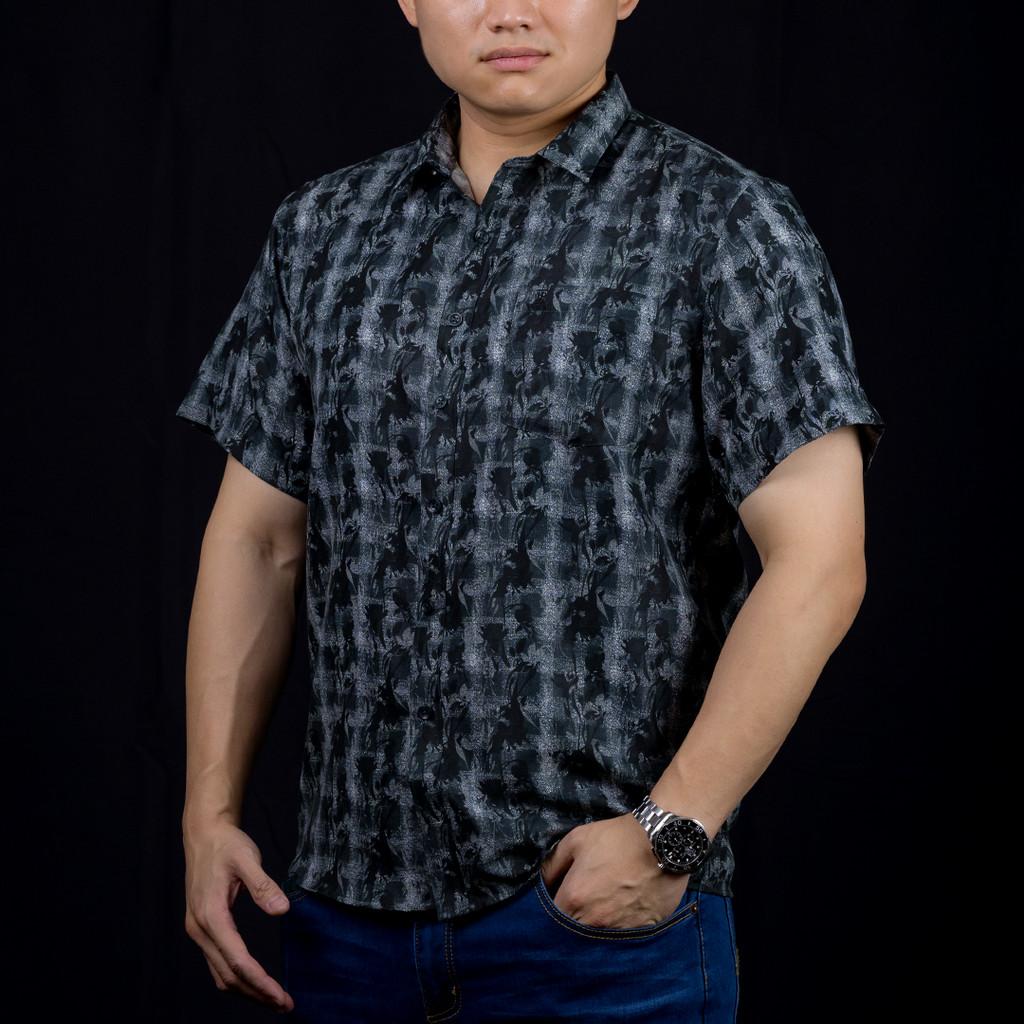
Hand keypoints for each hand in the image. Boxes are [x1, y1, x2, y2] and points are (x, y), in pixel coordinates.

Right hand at [183, 817, 294, 1012]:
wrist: (204, 834)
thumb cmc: (226, 844)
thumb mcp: (247, 857)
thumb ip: (263, 885)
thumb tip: (282, 910)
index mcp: (210, 915)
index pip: (237, 960)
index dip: (260, 982)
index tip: (281, 996)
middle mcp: (200, 929)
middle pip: (228, 975)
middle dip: (257, 994)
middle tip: (285, 1004)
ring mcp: (199, 931)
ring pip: (221, 974)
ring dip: (247, 991)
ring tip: (273, 999)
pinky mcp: (203, 928)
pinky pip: (218, 963)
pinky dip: (237, 978)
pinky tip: (254, 981)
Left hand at [539, 813, 689, 927]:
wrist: (661, 842)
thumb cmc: (617, 838)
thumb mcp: (576, 840)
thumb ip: (553, 864)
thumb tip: (542, 882)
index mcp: (574, 898)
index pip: (552, 919)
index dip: (555, 910)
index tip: (562, 900)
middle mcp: (594, 920)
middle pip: (575, 933)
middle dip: (575, 921)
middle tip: (585, 902)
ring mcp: (619, 929)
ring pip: (600, 938)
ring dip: (598, 926)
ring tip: (606, 906)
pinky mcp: (642, 931)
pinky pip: (626, 938)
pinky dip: (622, 928)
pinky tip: (626, 910)